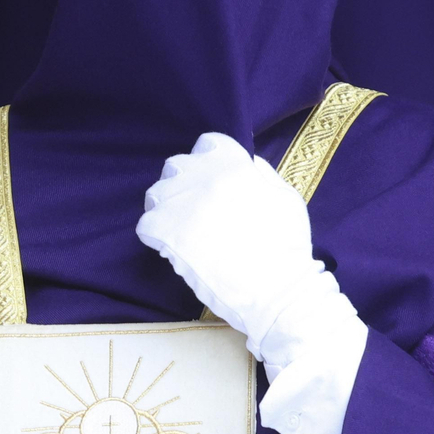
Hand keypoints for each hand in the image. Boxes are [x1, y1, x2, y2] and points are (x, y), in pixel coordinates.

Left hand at [135, 132, 359, 370]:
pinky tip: (171, 250)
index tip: (211, 182)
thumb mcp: (286, 198)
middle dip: (183, 185)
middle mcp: (204, 175)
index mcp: (235, 164)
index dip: (208, 162)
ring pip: (156, 194)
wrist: (277, 289)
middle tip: (194, 210)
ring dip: (166, 209)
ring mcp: (181, 202)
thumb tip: (247, 164)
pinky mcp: (165, 231)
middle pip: (177, 167)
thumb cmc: (287, 247)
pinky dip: (155, 237)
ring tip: (182, 231)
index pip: (209, 144)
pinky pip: (145, 226)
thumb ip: (262, 176)